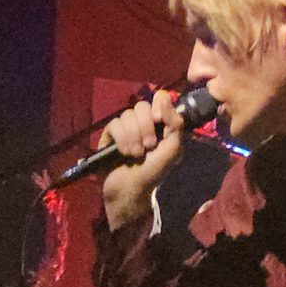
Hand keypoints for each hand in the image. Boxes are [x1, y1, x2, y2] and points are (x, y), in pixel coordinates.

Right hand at [100, 90, 183, 230]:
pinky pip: (114, 124)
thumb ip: (175, 123)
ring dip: (134, 136)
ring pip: (127, 115)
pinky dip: (122, 139)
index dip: (158, 103)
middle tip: (149, 145)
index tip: (158, 119)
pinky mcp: (110, 134)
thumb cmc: (155, 171)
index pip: (159, 98)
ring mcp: (126, 127)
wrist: (132, 188)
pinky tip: (125, 152)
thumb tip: (165, 98)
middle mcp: (144, 122)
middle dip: (146, 127)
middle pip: (142, 105)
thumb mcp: (173, 149)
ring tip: (137, 153)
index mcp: (161, 123)